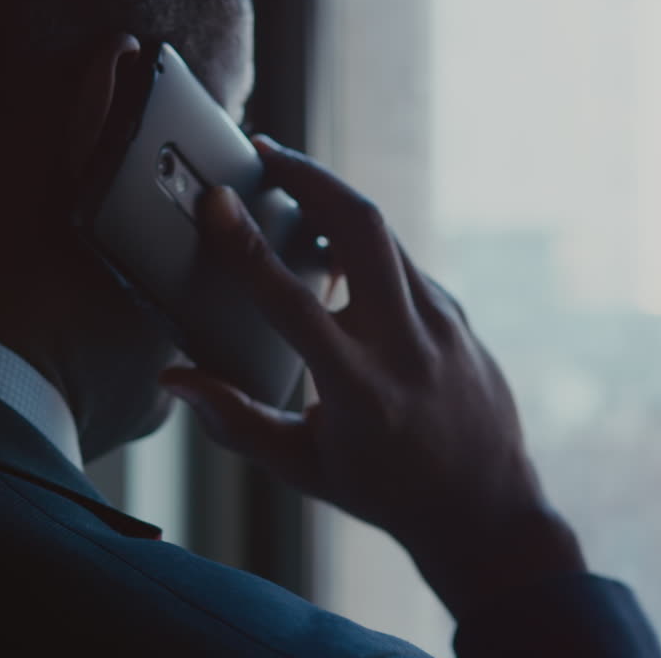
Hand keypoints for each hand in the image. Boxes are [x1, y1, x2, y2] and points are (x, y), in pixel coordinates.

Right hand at [159, 136, 584, 617]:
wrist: (487, 507)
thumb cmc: (387, 493)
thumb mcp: (303, 467)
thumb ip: (234, 421)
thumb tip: (174, 377)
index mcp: (359, 388)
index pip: (291, 301)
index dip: (245, 245)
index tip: (214, 199)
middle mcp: (406, 344)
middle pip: (361, 227)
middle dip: (309, 176)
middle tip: (263, 153)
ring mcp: (442, 324)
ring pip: (385, 236)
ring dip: (333, 204)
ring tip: (289, 194)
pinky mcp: (458, 316)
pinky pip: (404, 266)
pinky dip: (365, 249)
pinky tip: (336, 260)